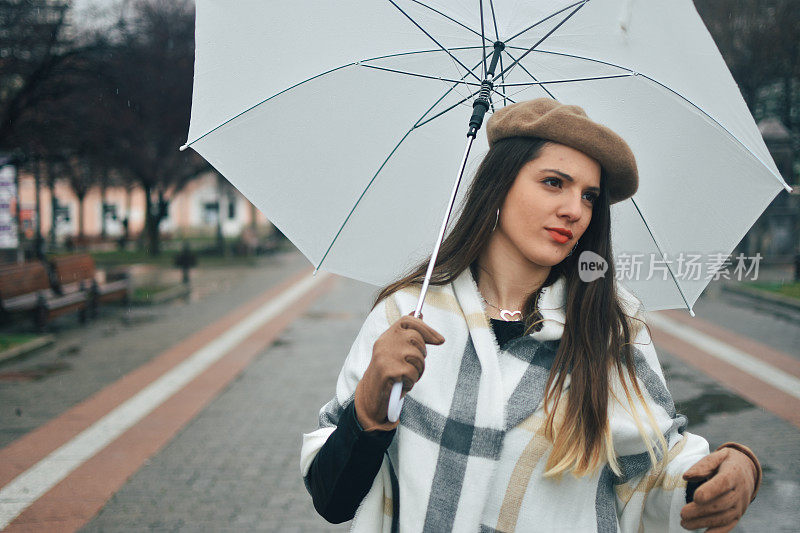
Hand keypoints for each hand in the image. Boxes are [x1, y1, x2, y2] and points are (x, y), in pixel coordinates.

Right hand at [354, 312, 443, 431]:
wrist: (370, 396)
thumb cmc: (389, 372)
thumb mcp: (396, 350)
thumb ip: (407, 333)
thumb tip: (420, 313)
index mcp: (387, 336)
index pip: (408, 321)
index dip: (426, 328)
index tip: (440, 340)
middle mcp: (384, 342)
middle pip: (416, 339)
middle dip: (421, 354)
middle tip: (415, 365)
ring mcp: (385, 356)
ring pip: (417, 357)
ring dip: (417, 370)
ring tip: (407, 376)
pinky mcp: (388, 371)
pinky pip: (412, 373)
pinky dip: (411, 382)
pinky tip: (401, 384)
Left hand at [680, 447, 757, 531]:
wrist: (746, 470)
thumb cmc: (724, 463)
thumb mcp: (716, 457)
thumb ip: (702, 465)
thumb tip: (686, 476)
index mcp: (733, 473)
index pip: (724, 483)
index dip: (711, 491)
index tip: (696, 497)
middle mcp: (739, 492)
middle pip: (721, 503)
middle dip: (701, 510)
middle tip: (682, 513)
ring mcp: (740, 505)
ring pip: (723, 517)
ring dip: (704, 522)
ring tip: (684, 523)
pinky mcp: (738, 515)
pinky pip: (728, 526)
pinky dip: (716, 532)